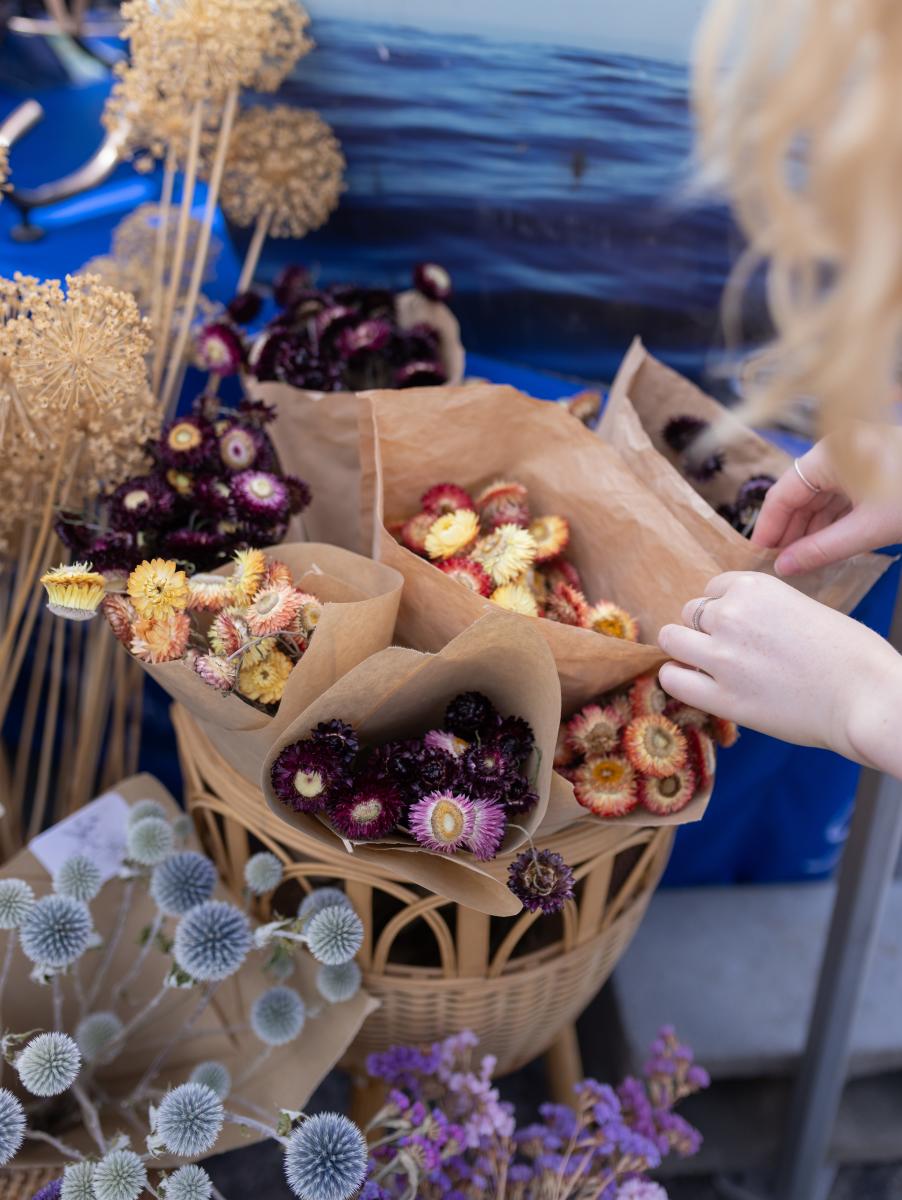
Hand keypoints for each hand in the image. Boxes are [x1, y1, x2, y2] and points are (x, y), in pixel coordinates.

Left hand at [657, 572, 901, 772]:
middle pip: (689, 612)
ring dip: (683, 650)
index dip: (724, 608)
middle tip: (726, 648)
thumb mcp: (804, 607)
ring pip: (672, 640)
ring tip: (702, 664)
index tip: (738, 625)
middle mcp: (730, 615)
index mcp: (753, 587)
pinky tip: (693, 682)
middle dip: (703, 628)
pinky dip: (677, 678)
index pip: (713, 589)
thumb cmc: (851, 655)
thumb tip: (741, 622)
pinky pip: (673, 679)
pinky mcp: (721, 696)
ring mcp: (721, 656)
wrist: (867, 697)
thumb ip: (764, 610)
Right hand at [752, 430, 901, 575]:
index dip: (768, 528)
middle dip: (790, 531)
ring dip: (812, 528)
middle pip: (800, 494)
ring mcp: (857, 458)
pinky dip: (833, 520)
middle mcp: (838, 450)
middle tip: (780, 565)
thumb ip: (821, 550)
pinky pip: (842, 495)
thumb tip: (785, 568)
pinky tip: (828, 545)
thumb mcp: (868, 529)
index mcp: (829, 454)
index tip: (760, 557)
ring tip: (803, 561)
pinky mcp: (874, 469)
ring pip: (822, 496)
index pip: (782, 493)